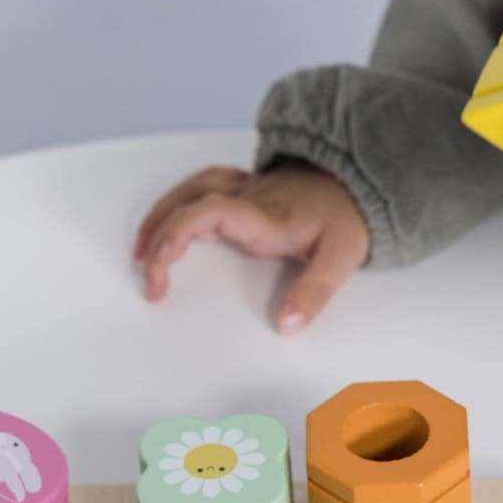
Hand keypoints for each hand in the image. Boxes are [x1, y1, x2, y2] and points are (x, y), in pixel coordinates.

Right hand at [134, 162, 368, 332]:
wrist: (360, 178)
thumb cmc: (347, 217)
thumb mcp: (341, 258)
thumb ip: (314, 293)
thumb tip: (286, 325)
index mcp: (266, 215)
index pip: (211, 213)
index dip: (178, 234)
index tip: (161, 269)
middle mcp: (249, 197)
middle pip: (189, 202)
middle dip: (159, 237)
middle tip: (149, 280)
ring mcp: (245, 189)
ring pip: (189, 190)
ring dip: (159, 217)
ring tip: (141, 252)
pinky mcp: (245, 188)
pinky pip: (200, 188)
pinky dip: (177, 205)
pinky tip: (167, 223)